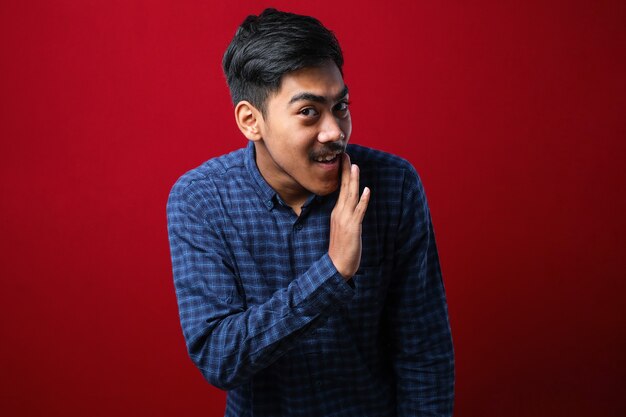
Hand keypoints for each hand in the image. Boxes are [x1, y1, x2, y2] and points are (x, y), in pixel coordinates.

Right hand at [328, 153, 370, 279]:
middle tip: (346, 155)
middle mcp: (340, 213)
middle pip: (344, 188)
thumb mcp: (342, 228)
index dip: (343, 174)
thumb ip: (346, 216)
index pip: (340, 189)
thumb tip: (352, 205)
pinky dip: (363, 200)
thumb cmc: (341, 249)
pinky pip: (358, 212)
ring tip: (355, 166)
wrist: (337, 266)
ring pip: (350, 196)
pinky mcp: (352, 228)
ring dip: (353, 181)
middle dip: (346, 171)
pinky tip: (367, 190)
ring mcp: (345, 220)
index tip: (344, 160)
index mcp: (337, 212)